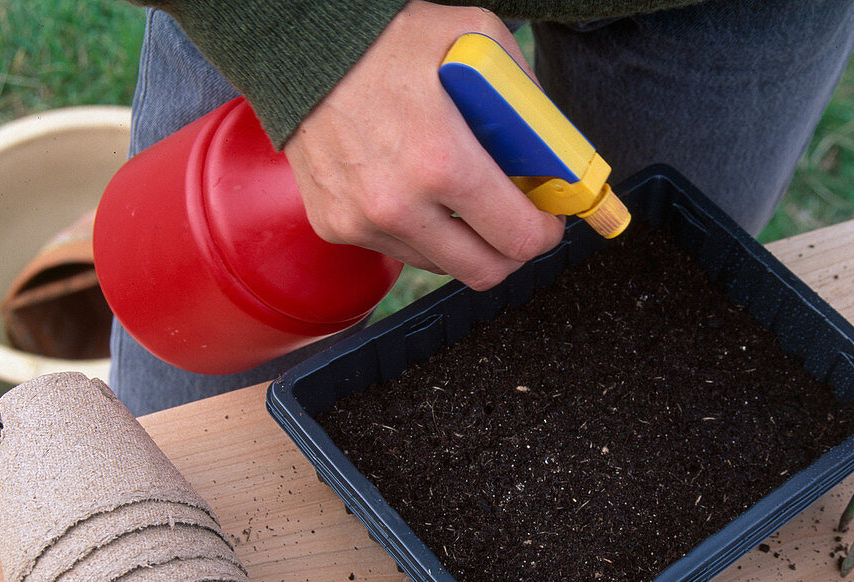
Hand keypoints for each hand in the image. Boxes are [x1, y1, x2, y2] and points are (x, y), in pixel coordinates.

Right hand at [283, 1, 564, 290]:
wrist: (299, 44)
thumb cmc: (386, 38)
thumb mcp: (476, 40)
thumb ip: (525, 100)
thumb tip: (554, 152)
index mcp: (442, 162)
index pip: (518, 237)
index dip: (545, 233)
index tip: (547, 221)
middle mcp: (399, 204)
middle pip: (484, 270)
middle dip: (511, 249)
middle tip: (513, 220)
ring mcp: (363, 222)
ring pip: (443, 265)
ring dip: (462, 241)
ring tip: (459, 197)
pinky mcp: (336, 227)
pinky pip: (399, 249)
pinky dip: (418, 230)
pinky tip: (414, 189)